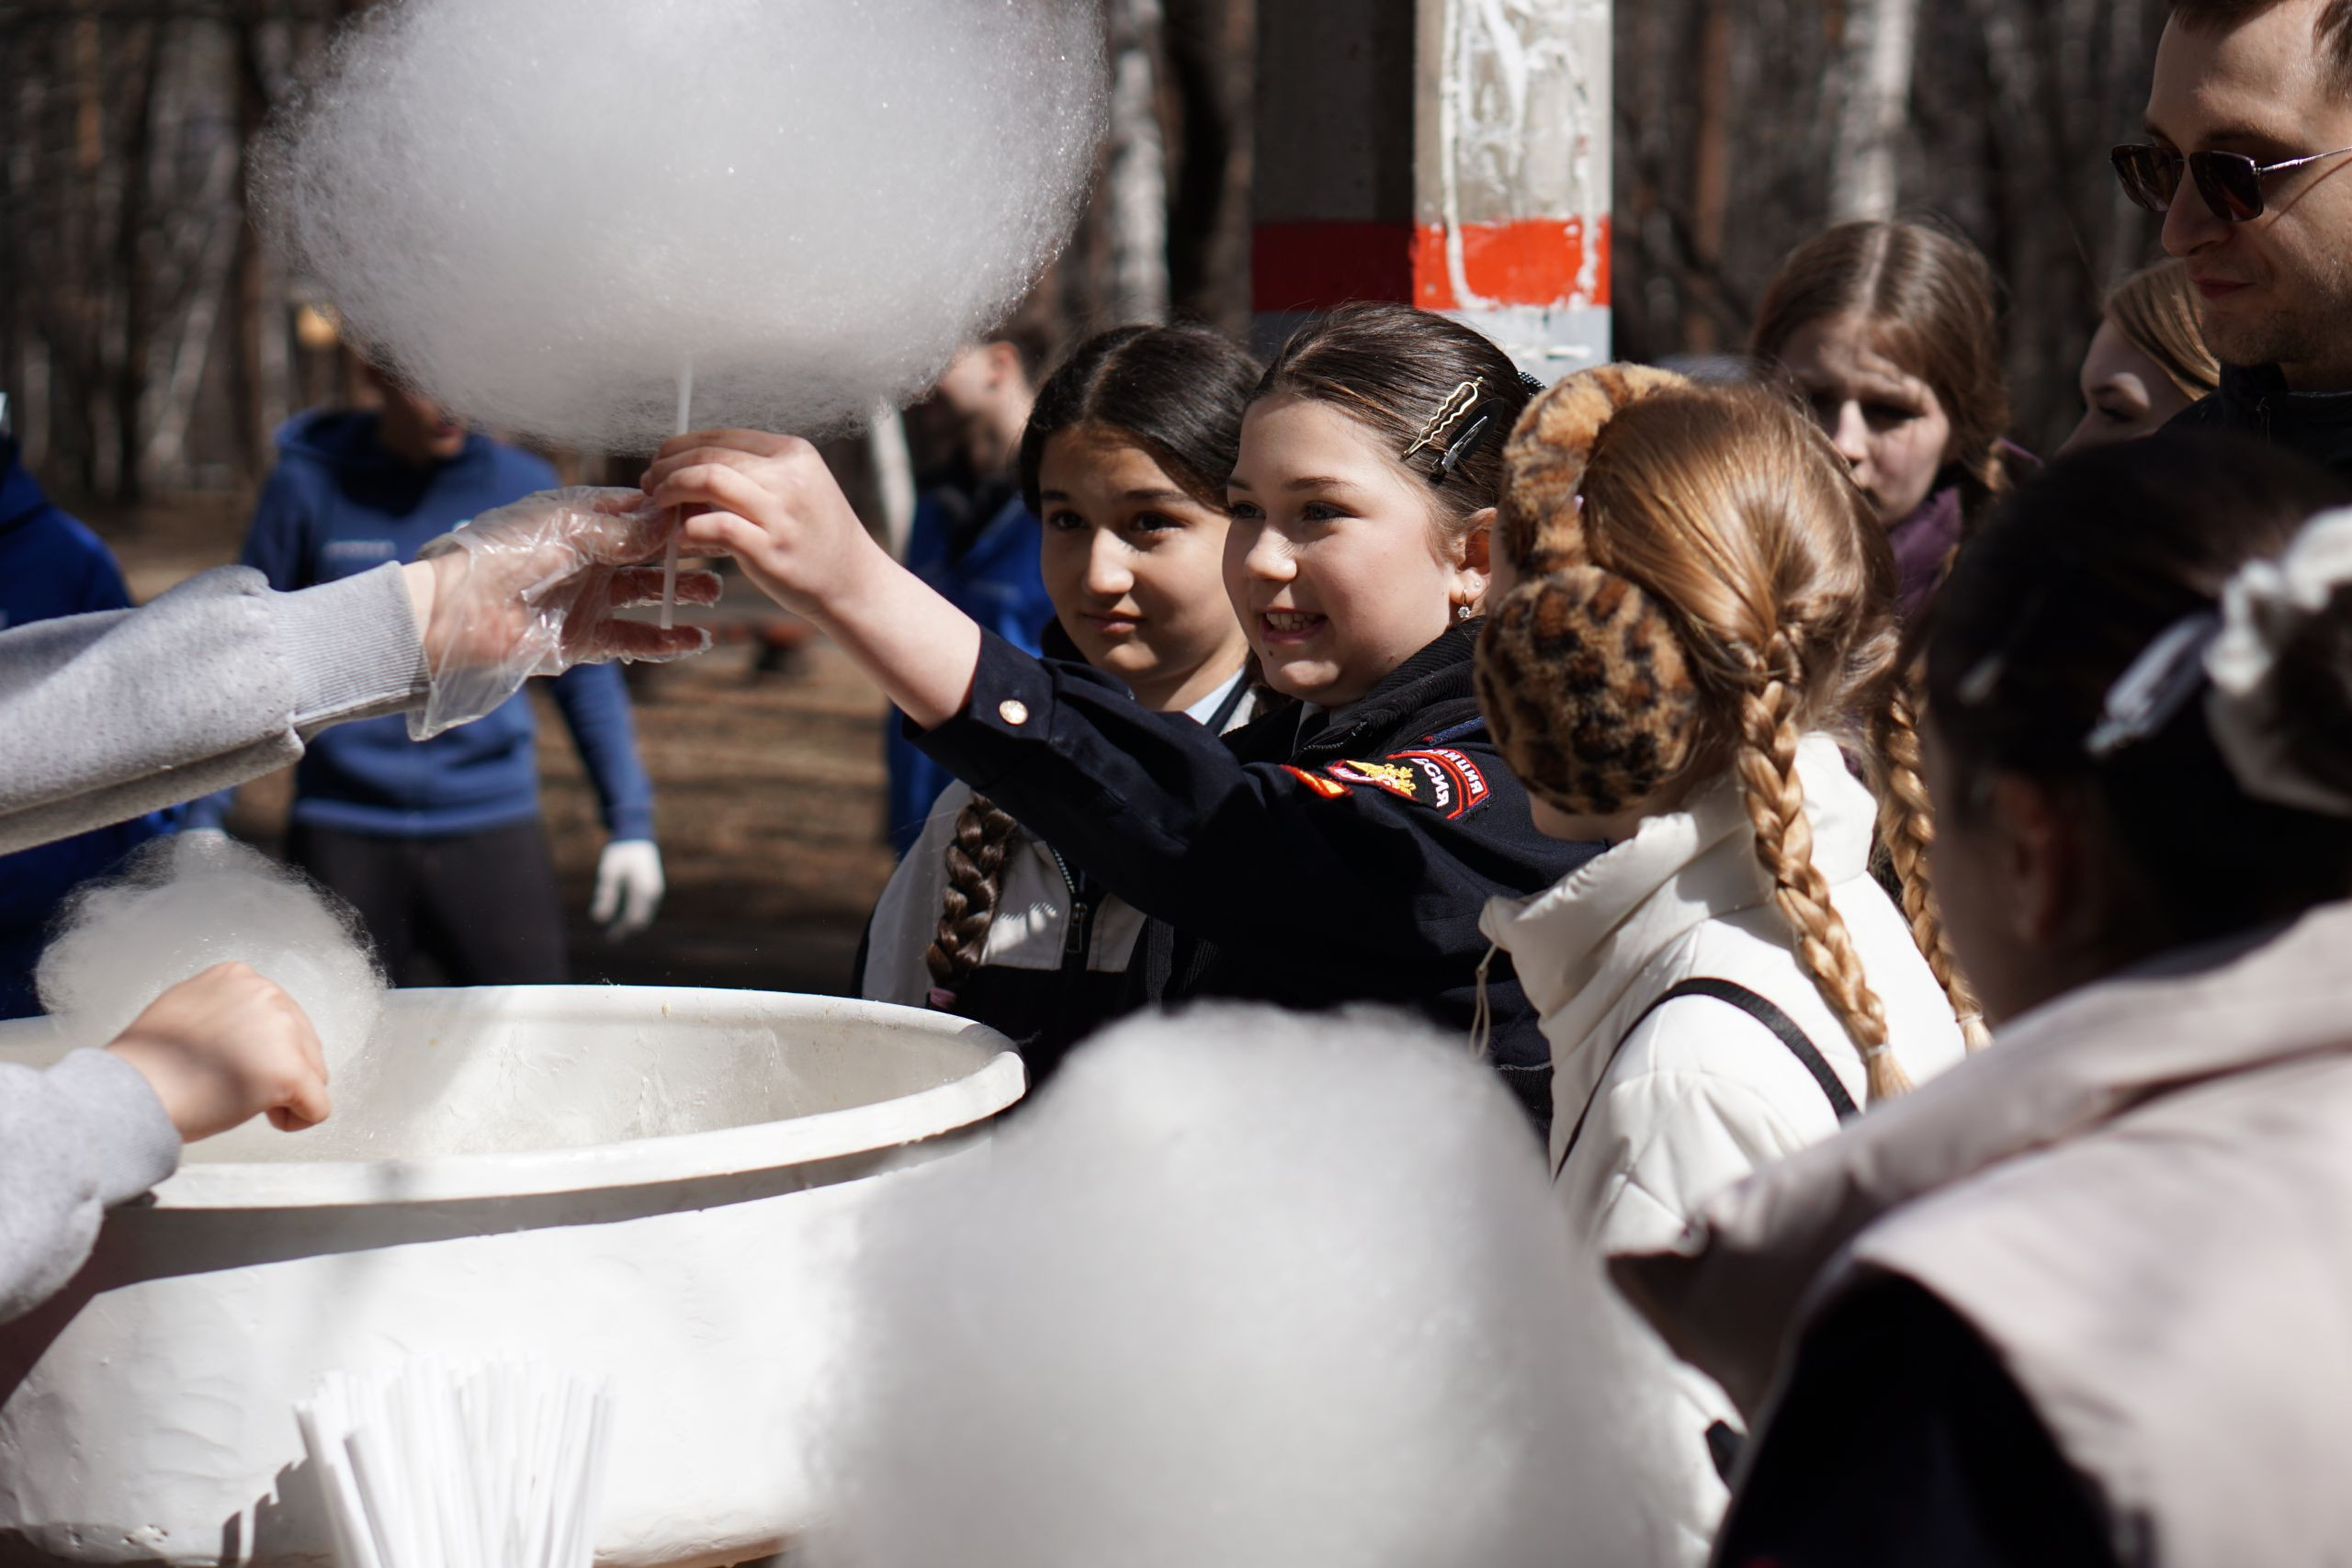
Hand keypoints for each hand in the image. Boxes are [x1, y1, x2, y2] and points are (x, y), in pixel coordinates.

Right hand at [104, 962, 332, 1141]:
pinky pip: (317, 1108)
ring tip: (236, 1099)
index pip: (281, 1019)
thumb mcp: (187, 1009)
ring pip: (314, 1074)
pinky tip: (264, 1118)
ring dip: (283, 1095)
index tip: (224, 1064)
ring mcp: (280, 1031)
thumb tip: (250, 1030)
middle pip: (303, 1045)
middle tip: (229, 1087)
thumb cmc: (150, 1064)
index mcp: (240, 977)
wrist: (128, 1092)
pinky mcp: (288, 1072)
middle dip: (275, 1072)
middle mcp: (267, 994)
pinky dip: (297, 1120)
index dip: (260, 1051)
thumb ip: (226, 1010)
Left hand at [404, 486, 725, 738]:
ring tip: (713, 593)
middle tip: (723, 553)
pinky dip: (665, 642)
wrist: (459, 614)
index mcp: (581, 520)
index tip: (709, 512)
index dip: (671, 514)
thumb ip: (625, 531)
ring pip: (647, 595)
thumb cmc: (507, 556)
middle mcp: (589, 558)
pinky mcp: (584, 638)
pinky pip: (634, 639)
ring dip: (680, 594)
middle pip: (648, 553)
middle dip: (684, 553)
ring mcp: (588, 599)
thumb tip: (672, 517)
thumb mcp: (571, 532)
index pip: (637, 512)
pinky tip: (695, 639)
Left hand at [591, 838, 664, 939]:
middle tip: (609, 940)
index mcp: (643, 890)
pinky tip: (619, 917)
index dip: (621, 931)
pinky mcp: (652, 889)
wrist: (636, 836)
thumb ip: (605, 896)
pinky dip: (633, 916)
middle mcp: (653, 893)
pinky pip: (645, 908)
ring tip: (612, 933)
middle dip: (626, 931)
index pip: (635, 920)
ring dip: (629, 925)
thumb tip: (599, 920)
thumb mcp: (609, 874)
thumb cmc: (620, 853)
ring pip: (644, 916)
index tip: (607, 939)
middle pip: (641, 921)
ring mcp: (655, 891)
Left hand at [640, 430, 983, 726]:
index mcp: (793, 454)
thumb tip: (687, 472)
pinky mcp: (771, 549)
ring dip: (671, 489)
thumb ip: (750, 479)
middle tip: (649, 484)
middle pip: (709, 454)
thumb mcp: (794, 494)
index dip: (681, 446)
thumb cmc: (816, 540)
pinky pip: (716, 526)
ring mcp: (781, 512)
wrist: (854, 585)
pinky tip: (679, 538)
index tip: (661, 463)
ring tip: (656, 503)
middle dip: (668, 466)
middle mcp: (788, 476)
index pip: (722, 437)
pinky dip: (689, 528)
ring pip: (708, 478)